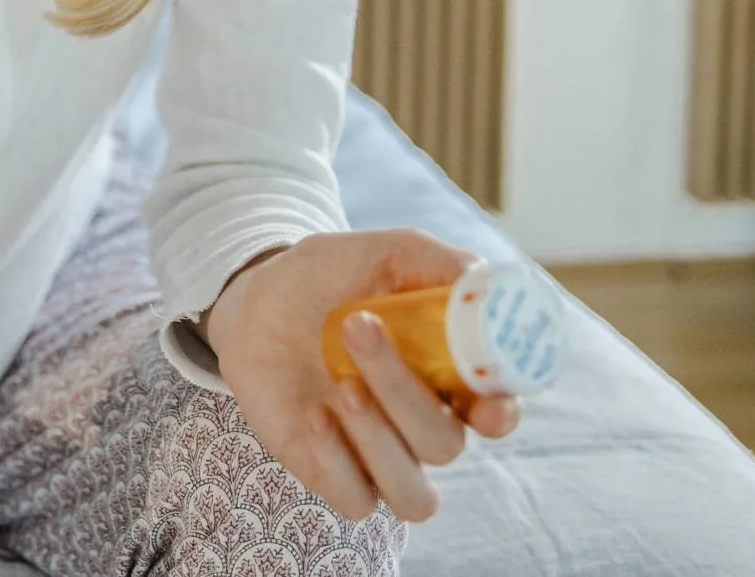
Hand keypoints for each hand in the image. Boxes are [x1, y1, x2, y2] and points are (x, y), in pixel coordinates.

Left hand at [203, 229, 522, 521]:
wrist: (255, 297)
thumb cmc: (330, 277)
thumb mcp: (384, 253)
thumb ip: (439, 264)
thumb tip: (482, 280)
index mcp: (448, 377)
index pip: (497, 414)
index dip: (500, 414)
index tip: (486, 400)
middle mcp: (420, 424)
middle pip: (445, 443)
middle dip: (406, 391)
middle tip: (359, 326)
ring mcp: (376, 454)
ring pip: (414, 494)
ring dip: (383, 441)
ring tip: (344, 384)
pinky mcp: (329, 473)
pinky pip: (357, 501)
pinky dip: (341, 464)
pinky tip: (316, 414)